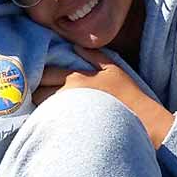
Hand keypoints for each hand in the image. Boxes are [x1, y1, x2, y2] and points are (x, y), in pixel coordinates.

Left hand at [33, 51, 173, 145]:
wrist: (141, 122)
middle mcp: (68, 94)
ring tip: (43, 108)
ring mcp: (68, 113)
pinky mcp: (70, 129)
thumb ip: (95, 56)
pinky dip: (46, 120)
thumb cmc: (129, 95)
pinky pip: (48, 123)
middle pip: (39, 90)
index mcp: (77, 77)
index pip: (47, 72)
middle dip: (35, 91)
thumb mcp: (114, 69)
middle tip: (36, 94)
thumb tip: (76, 48)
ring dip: (39, 106)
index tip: (38, 78)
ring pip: (41, 107)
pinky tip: (51, 121)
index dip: (40, 75)